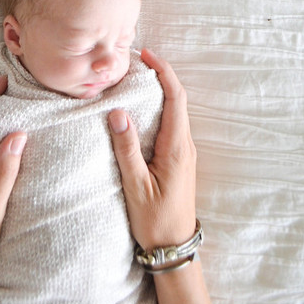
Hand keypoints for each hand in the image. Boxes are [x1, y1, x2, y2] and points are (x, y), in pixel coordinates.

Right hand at [108, 48, 196, 249]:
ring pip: (175, 111)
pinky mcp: (178, 160)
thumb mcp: (136, 185)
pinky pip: (171, 124)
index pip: (176, 98)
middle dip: (161, 75)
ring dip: (160, 91)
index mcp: (177, 148)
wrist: (174, 249)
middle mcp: (185, 146)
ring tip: (137, 78)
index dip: (164, 72)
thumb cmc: (154, 220)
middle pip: (177, 99)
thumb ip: (127, 148)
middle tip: (138, 61)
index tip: (147, 55)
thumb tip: (118, 112)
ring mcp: (184, 153)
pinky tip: (142, 108)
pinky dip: (159, 108)